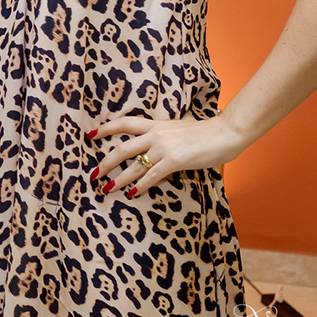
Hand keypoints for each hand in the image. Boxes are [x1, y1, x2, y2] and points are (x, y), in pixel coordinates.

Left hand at [88, 114, 248, 195]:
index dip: (106, 128)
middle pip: (122, 148)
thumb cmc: (206, 132)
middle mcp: (155, 134)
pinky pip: (152, 176)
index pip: (124, 123)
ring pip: (134, 165)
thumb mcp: (179, 128)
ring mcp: (164, 147)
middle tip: (93, 174)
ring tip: (107, 188)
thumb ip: (164, 135)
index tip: (90, 135)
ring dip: (119, 179)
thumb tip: (155, 145)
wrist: (225, 132)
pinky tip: (132, 193)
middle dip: (105, 162)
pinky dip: (140, 186)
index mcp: (156, 125)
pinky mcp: (174, 160)